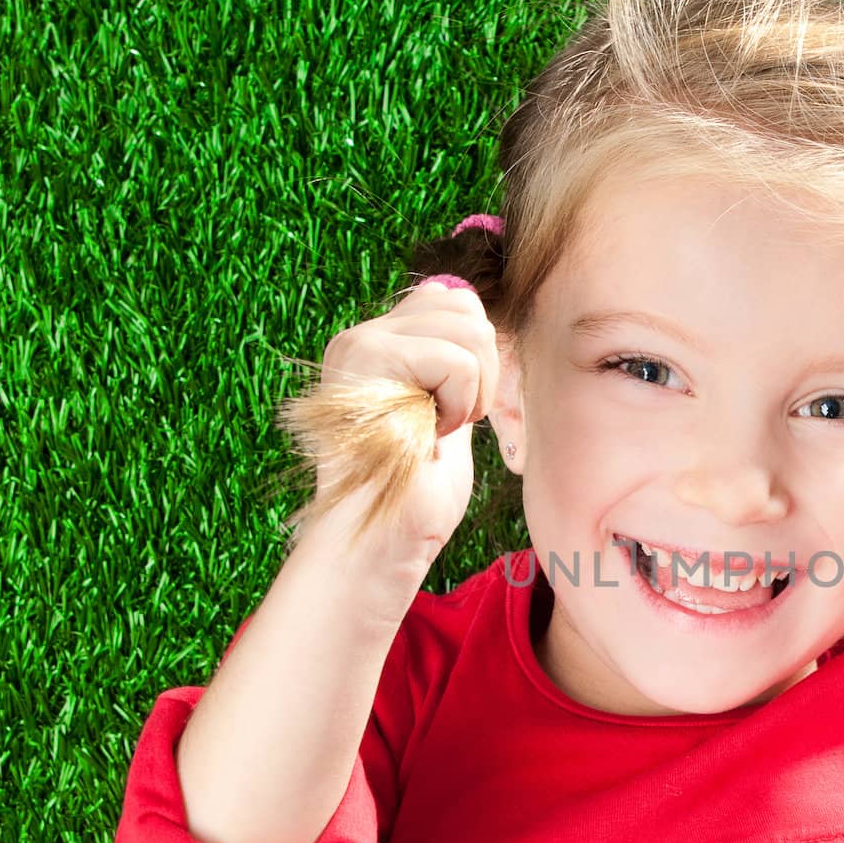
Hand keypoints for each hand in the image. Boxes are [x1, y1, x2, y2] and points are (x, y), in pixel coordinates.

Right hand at [313, 279, 501, 559]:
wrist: (380, 543)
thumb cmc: (416, 499)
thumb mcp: (448, 416)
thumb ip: (457, 368)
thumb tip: (481, 323)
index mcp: (379, 347)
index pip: (452, 299)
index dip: (479, 355)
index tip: (459, 412)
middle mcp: (362, 337)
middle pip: (466, 305)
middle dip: (483, 372)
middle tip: (449, 424)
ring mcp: (360, 343)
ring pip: (469, 328)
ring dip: (471, 392)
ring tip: (436, 430)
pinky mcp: (367, 356)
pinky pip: (457, 361)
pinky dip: (459, 406)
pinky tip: (427, 435)